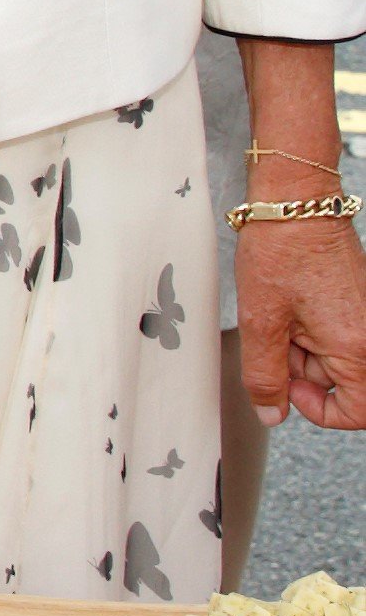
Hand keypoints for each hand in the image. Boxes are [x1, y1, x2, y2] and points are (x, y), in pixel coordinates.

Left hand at [237, 213, 365, 428]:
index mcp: (357, 347)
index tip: (288, 390)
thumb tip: (273, 413)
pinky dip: (307, 328)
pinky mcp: (358, 302)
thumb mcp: (260, 321)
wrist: (295, 202)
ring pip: (333, 357)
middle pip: (340, 383)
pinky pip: (335, 333)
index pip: (358, 412)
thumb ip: (266, 376)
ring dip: (301, 346)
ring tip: (279, 310)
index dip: (319, 412)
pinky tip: (289, 303)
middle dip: (301, 369)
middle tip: (275, 333)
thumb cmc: (280, 252)